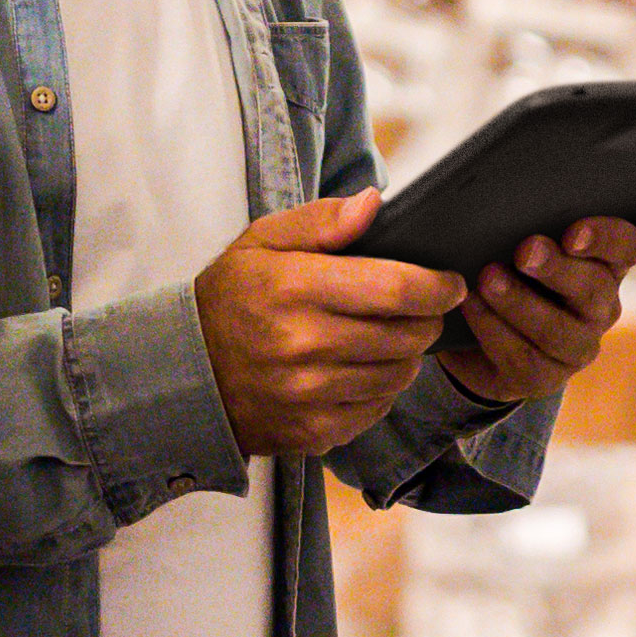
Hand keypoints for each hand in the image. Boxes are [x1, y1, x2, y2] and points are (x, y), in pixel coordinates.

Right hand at [195, 191, 466, 455]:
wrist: (185, 374)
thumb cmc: (230, 298)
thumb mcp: (261, 242)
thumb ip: (321, 220)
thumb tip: (374, 205)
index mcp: (294, 288)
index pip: (396, 289)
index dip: (437, 286)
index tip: (450, 283)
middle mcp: (304, 345)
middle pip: (407, 335)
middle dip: (426, 319)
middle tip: (418, 309)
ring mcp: (309, 395)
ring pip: (398, 374)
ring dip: (406, 355)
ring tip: (388, 337)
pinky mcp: (313, 431)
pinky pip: (377, 409)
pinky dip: (381, 389)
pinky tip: (361, 370)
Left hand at [434, 217, 635, 406]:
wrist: (474, 336)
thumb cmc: (504, 272)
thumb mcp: (515, 243)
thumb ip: (521, 223)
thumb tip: (498, 197)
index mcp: (603, 265)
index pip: (626, 246)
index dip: (606, 239)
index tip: (572, 234)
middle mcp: (600, 307)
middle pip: (594, 289)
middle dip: (558, 270)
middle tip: (524, 251)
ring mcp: (578, 347)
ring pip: (559, 331)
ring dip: (521, 303)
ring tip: (487, 279)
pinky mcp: (546, 378)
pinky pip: (525, 358)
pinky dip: (494, 330)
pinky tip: (471, 307)